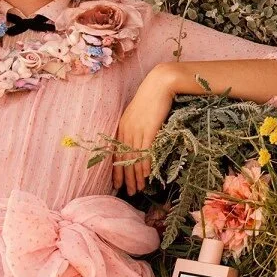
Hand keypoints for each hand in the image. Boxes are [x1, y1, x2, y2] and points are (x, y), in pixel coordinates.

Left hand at [113, 63, 176, 195]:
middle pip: (124, 159)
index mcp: (122, 126)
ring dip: (136, 176)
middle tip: (129, 192)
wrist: (160, 84)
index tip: (117, 184)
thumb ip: (137, 126)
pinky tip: (146, 175)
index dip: (116, 170)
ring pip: (134, 158)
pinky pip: (145, 151)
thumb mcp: (140, 113)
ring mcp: (138, 129)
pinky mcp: (150, 129)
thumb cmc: (152, 97)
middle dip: (126, 178)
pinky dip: (145, 164)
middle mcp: (127, 129)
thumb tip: (140, 140)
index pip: (116, 153)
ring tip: (138, 189)